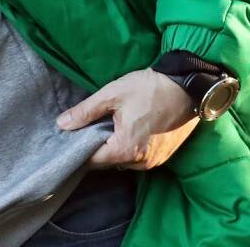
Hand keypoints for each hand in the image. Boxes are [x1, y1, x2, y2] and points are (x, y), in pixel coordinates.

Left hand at [56, 68, 199, 170]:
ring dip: (113, 146)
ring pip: (122, 159)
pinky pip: (137, 156)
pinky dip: (128, 145)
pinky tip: (125, 127)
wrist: (188, 87)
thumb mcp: (112, 94)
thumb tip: (61, 124)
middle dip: (95, 146)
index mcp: (125, 149)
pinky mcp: (163, 155)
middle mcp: (140, 162)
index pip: (92, 161)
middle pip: (107, 161)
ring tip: (106, 125)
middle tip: (86, 126)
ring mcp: (154, 161)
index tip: (69, 136)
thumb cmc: (149, 88)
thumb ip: (85, 111)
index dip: (78, 149)